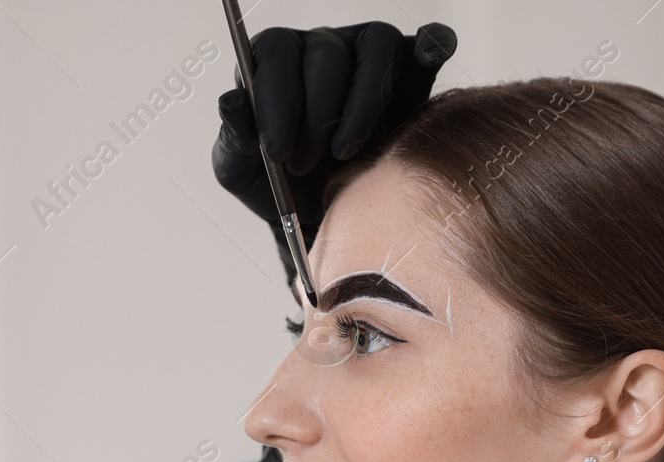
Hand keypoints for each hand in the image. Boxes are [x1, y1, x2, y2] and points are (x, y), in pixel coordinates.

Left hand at [211, 22, 457, 280]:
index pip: (275, 50)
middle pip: (325, 52)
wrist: (323, 218)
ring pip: (375, 45)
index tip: (277, 150)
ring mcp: (368, 56)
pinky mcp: (410, 72)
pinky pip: (429, 40)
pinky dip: (432, 43)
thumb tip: (231, 101)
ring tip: (344, 154)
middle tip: (306, 165)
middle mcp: (322, 48)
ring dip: (362, 103)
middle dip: (316, 114)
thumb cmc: (278, 187)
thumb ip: (234, 138)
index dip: (275, 97)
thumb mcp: (241, 171)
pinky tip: (428, 57)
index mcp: (275, 62)